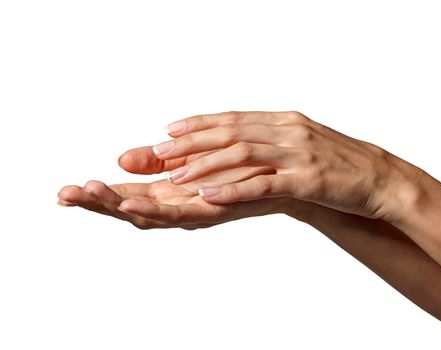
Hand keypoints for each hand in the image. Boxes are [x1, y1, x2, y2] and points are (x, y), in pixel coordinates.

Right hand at [58, 147, 286, 229]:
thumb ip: (157, 159)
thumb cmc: (237, 168)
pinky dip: (155, 210)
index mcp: (171, 193)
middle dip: (98, 203)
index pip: (126, 196)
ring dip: (118, 205)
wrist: (281, 177)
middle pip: (130, 209)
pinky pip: (182, 213)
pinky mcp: (215, 211)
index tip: (66, 192)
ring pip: (149, 214)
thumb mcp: (191, 159)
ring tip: (91, 194)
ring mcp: (195, 211)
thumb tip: (124, 157)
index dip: (97, 196)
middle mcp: (179, 205)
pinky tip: (132, 204)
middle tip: (65, 195)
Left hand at [153, 111, 423, 220]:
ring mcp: (298, 154)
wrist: (381, 178)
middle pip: (231, 131)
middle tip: (160, 149)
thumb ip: (276, 139)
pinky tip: (210, 196)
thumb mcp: (305, 142)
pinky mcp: (308, 180)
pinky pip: (264, 183)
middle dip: (192, 140)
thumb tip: (246, 142)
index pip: (234, 118)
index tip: (170, 128)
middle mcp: (288, 130)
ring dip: (206, 165)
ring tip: (176, 176)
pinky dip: (234, 189)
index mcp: (285, 121)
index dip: (200, 123)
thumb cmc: (341, 164)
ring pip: (242, 154)